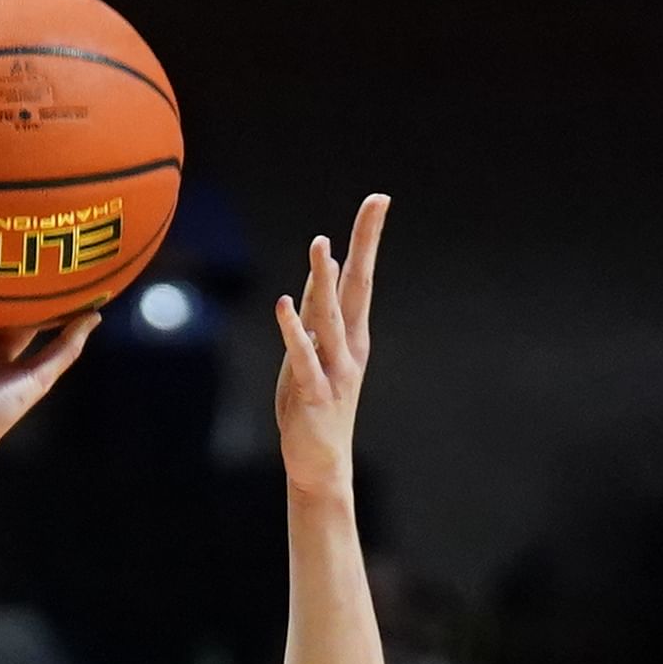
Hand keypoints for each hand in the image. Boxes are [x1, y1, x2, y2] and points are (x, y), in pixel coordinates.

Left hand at [266, 198, 387, 502]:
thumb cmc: (314, 404)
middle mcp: (350, 346)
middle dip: (366, 244)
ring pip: (330, 317)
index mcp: (352, 333)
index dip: (368, 238)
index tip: (378, 199)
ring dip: (325, 280)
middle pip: (358, 286)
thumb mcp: (315, 349)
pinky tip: (284, 305)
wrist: (319, 463)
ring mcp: (334, 369)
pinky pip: (302, 357)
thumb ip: (317, 311)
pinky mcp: (313, 393)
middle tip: (376, 204)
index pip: (361, 276)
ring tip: (322, 244)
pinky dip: (293, 331)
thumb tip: (325, 268)